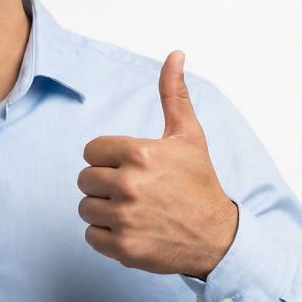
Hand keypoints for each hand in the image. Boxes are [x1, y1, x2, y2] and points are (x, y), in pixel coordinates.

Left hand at [78, 51, 237, 278]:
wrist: (217, 236)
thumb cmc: (200, 182)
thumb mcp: (189, 135)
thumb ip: (174, 94)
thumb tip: (175, 54)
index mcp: (141, 153)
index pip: (92, 151)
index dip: (109, 158)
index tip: (131, 167)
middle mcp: (130, 185)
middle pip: (84, 179)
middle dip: (104, 183)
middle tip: (132, 190)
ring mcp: (125, 218)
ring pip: (86, 207)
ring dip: (104, 210)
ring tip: (133, 210)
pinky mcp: (123, 248)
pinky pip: (91, 235)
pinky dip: (106, 235)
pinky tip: (132, 229)